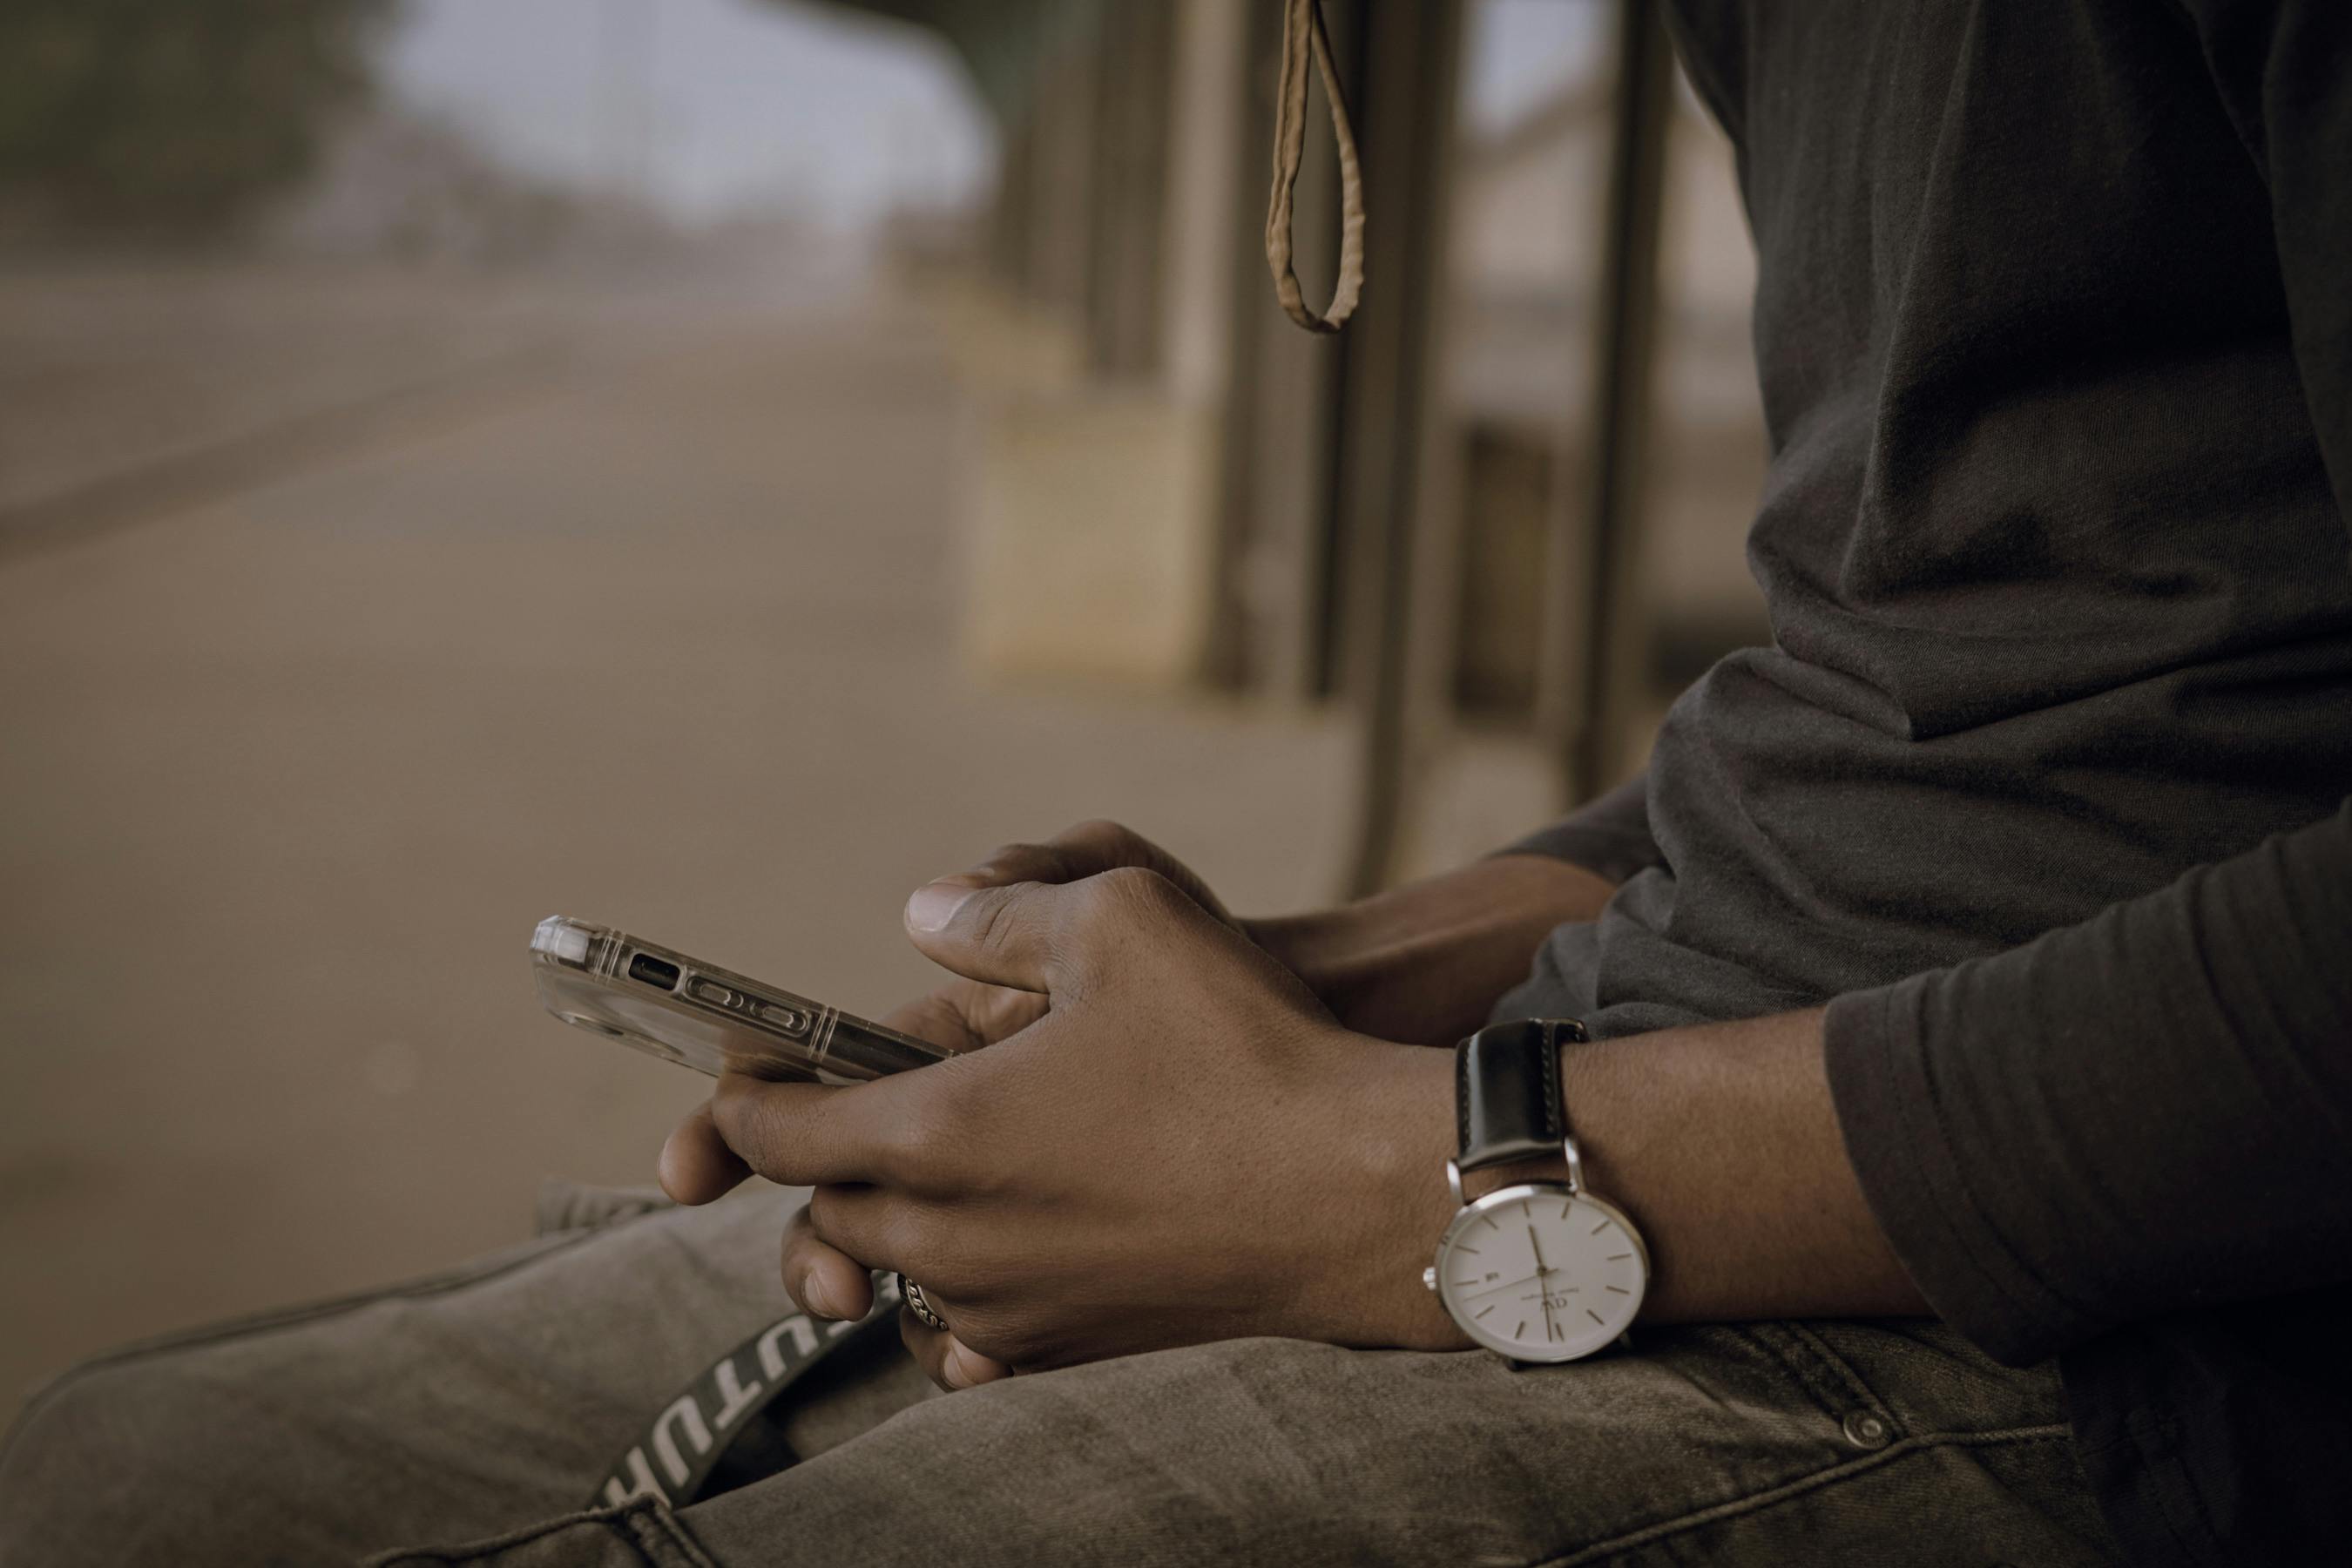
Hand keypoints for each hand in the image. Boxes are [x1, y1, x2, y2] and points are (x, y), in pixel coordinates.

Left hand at [671, 866, 1468, 1387]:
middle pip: (828, 1211)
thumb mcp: (1121, 916)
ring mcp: (1011, 1308)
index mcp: (935, 1133)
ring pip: (896, 1272)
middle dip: (826, 1159)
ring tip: (939, 1162)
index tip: (750, 1076)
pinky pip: (967, 1333)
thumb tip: (922, 915)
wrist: (1362, 1190)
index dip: (746, 1101)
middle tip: (852, 1105)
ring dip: (894, 1219)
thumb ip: (996, 909)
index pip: (779, 1133)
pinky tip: (1009, 1233)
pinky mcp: (1073, 1346)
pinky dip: (960, 1285)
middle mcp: (953, 1239)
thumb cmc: (1245, 1048)